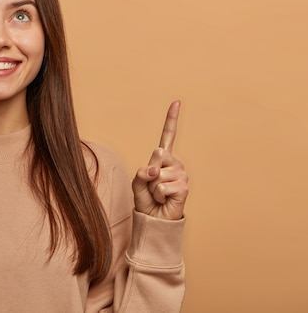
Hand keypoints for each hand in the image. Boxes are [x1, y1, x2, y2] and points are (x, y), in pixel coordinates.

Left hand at [132, 100, 188, 219]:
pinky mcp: (184, 186)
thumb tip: (155, 169)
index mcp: (163, 157)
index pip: (168, 134)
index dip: (172, 118)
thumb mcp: (137, 181)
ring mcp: (181, 174)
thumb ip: (142, 171)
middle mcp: (175, 162)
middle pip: (156, 154)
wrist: (154, 219)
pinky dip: (158, 195)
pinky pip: (162, 186)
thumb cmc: (146, 199)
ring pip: (158, 173)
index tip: (177, 101)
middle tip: (153, 185)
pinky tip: (165, 199)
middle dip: (149, 172)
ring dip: (152, 187)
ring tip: (159, 194)